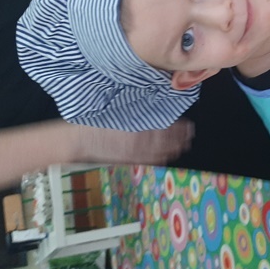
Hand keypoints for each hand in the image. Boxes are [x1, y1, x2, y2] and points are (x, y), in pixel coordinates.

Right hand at [75, 119, 194, 164]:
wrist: (79, 141)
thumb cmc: (95, 123)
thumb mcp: (118, 112)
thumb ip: (137, 112)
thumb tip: (154, 107)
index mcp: (137, 129)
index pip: (164, 129)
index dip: (178, 128)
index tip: (187, 125)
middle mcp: (138, 143)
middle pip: (166, 142)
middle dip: (180, 138)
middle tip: (190, 133)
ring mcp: (134, 154)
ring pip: (160, 153)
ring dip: (174, 148)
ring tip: (184, 143)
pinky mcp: (129, 160)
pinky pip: (150, 160)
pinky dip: (162, 157)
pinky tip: (168, 154)